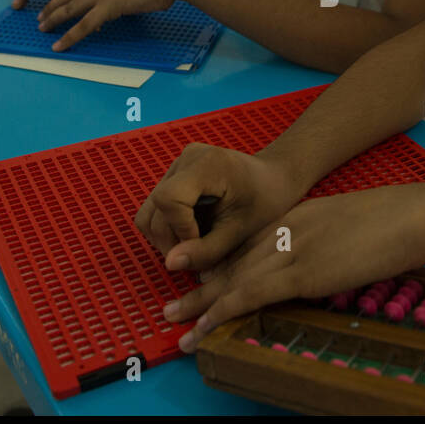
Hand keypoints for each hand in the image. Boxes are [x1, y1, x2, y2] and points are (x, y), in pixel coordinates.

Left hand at [37, 0, 188, 50]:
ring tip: (42, 29)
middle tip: (41, 17)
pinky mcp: (108, 7)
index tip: (55, 2)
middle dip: (52, 6)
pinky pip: (84, 25)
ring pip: (70, 9)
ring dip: (54, 19)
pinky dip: (69, 36)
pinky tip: (59, 45)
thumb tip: (126, 0)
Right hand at [134, 142, 302, 271]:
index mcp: (207, 165)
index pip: (169, 200)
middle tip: (198, 253)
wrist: (274, 178)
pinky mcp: (174, 174)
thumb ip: (206, 250)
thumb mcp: (240, 232)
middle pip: (155, 209)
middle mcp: (186, 159)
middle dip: (172, 240)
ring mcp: (178, 164)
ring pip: (150, 211)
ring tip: (195, 243)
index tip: (203, 242)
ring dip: (167, 236)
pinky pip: (155, 207)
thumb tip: (170, 264)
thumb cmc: (266, 202)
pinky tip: (193, 231)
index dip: (179, 229)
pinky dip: (168, 226)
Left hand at [163, 183, 424, 351]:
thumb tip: (323, 268)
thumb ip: (329, 244)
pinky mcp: (305, 271)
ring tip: (177, 324)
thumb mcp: (352, 229)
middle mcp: (287, 229)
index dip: (221, 267)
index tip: (200, 283)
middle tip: (171, 307)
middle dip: (200, 286)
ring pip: (234, 279)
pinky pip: (254, 293)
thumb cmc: (399, 223)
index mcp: (299, 216)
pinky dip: (224, 310)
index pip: (248, 245)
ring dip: (202, 305)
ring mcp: (294, 248)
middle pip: (232, 262)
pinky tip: (207, 325)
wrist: (420, 212)